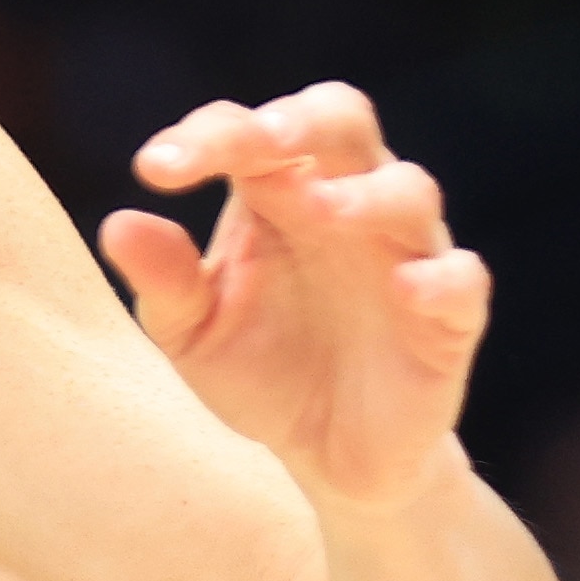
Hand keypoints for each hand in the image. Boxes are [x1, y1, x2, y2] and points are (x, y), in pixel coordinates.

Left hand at [98, 82, 488, 510]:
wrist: (329, 458)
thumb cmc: (260, 371)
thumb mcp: (193, 336)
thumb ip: (163, 283)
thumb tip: (118, 225)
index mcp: (278, 192)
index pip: (249, 134)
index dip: (206, 136)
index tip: (154, 169)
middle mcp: (346, 205)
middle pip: (344, 121)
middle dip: (302, 122)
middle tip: (259, 142)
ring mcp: (404, 255)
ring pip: (408, 190)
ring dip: (363, 194)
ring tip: (315, 209)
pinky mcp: (449, 319)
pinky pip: (461, 280)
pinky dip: (438, 278)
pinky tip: (405, 289)